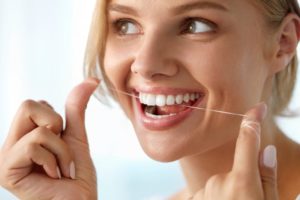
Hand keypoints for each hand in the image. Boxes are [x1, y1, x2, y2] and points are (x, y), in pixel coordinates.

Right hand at [0, 78, 98, 199]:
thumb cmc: (76, 175)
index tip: (59, 143)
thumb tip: (91, 79)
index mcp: (23, 136)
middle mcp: (10, 144)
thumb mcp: (76, 135)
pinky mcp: (7, 170)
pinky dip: (54, 159)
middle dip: (56, 127)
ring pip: (39, 128)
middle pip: (28, 104)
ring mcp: (6, 157)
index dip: (55, 120)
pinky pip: (34, 145)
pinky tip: (53, 176)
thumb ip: (76, 107)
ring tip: (59, 169)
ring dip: (61, 149)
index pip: (34, 103)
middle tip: (58, 152)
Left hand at [191, 103, 277, 199]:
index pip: (248, 141)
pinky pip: (209, 190)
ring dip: (229, 192)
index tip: (258, 108)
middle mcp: (218, 182)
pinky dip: (216, 198)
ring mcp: (204, 190)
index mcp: (241, 182)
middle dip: (242, 179)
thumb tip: (266, 150)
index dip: (253, 121)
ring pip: (221, 181)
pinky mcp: (194, 198)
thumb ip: (267, 177)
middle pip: (234, 168)